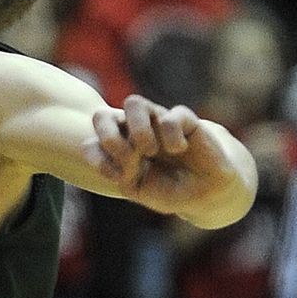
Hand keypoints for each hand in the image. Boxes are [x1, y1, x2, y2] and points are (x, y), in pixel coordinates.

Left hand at [89, 94, 245, 219]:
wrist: (205, 194)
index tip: (118, 177)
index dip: (98, 157)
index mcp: (118, 147)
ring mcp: (157, 121)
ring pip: (133, 103)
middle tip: (129, 158)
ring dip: (137, 129)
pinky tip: (178, 149)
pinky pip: (170, 115)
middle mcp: (132, 130)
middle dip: (109, 137)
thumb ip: (123, 175)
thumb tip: (123, 155)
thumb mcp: (140, 189)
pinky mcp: (184, 120)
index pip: (91, 142)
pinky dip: (170, 134)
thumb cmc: (167, 190)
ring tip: (150, 150)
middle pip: (101, 115)